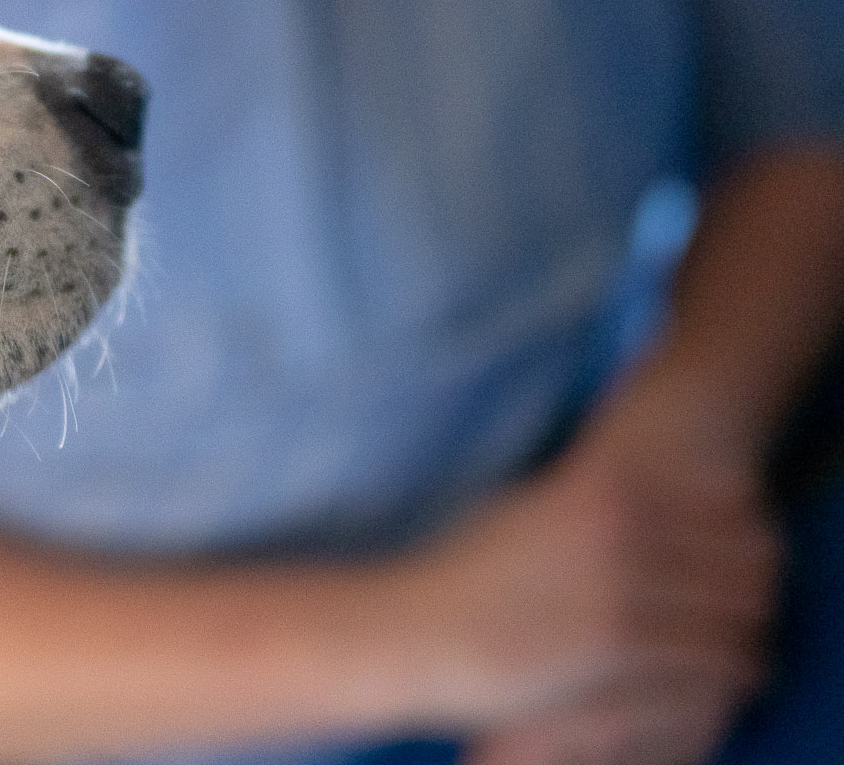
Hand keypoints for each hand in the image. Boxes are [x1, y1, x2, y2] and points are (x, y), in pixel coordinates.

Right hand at [398, 374, 780, 753]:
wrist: (422, 630)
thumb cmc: (469, 573)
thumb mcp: (535, 510)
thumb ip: (595, 500)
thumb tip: (643, 495)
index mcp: (606, 490)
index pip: (732, 512)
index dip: (745, 544)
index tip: (731, 567)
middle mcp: (623, 533)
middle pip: (747, 564)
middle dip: (751, 594)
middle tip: (729, 616)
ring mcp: (623, 592)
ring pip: (738, 618)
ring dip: (741, 638)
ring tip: (721, 652)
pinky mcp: (619, 650)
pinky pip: (712, 667)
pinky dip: (722, 678)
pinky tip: (702, 682)